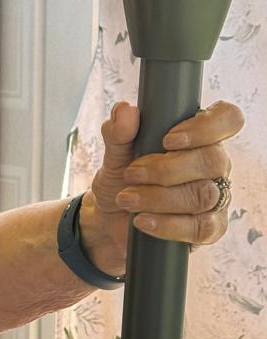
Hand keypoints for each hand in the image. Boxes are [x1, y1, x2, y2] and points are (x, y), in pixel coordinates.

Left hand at [85, 98, 243, 265]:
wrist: (110, 222)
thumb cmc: (122, 182)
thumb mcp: (115, 156)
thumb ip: (119, 133)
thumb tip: (124, 109)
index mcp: (199, 137)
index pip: (227, 119)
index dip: (206, 127)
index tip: (168, 140)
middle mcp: (214, 165)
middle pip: (213, 160)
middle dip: (166, 169)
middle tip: (131, 174)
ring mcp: (216, 197)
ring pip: (205, 195)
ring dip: (159, 197)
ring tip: (127, 199)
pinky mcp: (210, 228)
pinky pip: (202, 228)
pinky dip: (168, 225)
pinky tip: (143, 220)